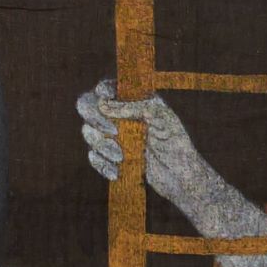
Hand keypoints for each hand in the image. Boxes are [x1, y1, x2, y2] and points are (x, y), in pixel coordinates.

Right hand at [77, 82, 209, 213]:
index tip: (103, 98)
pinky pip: (93, 157)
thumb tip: (103, 104)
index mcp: (131, 101)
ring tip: (120, 157)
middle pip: (87, 106)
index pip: (106, 88)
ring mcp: (112, 137)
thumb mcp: (162, 118)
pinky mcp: (110, 157)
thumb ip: (134, 107)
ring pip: (89, 132)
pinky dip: (101, 164)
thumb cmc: (176, 143)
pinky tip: (116, 172)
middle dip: (94, 117)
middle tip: (112, 130)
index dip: (101, 91)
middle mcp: (118, 116)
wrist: (179, 178)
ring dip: (101, 144)